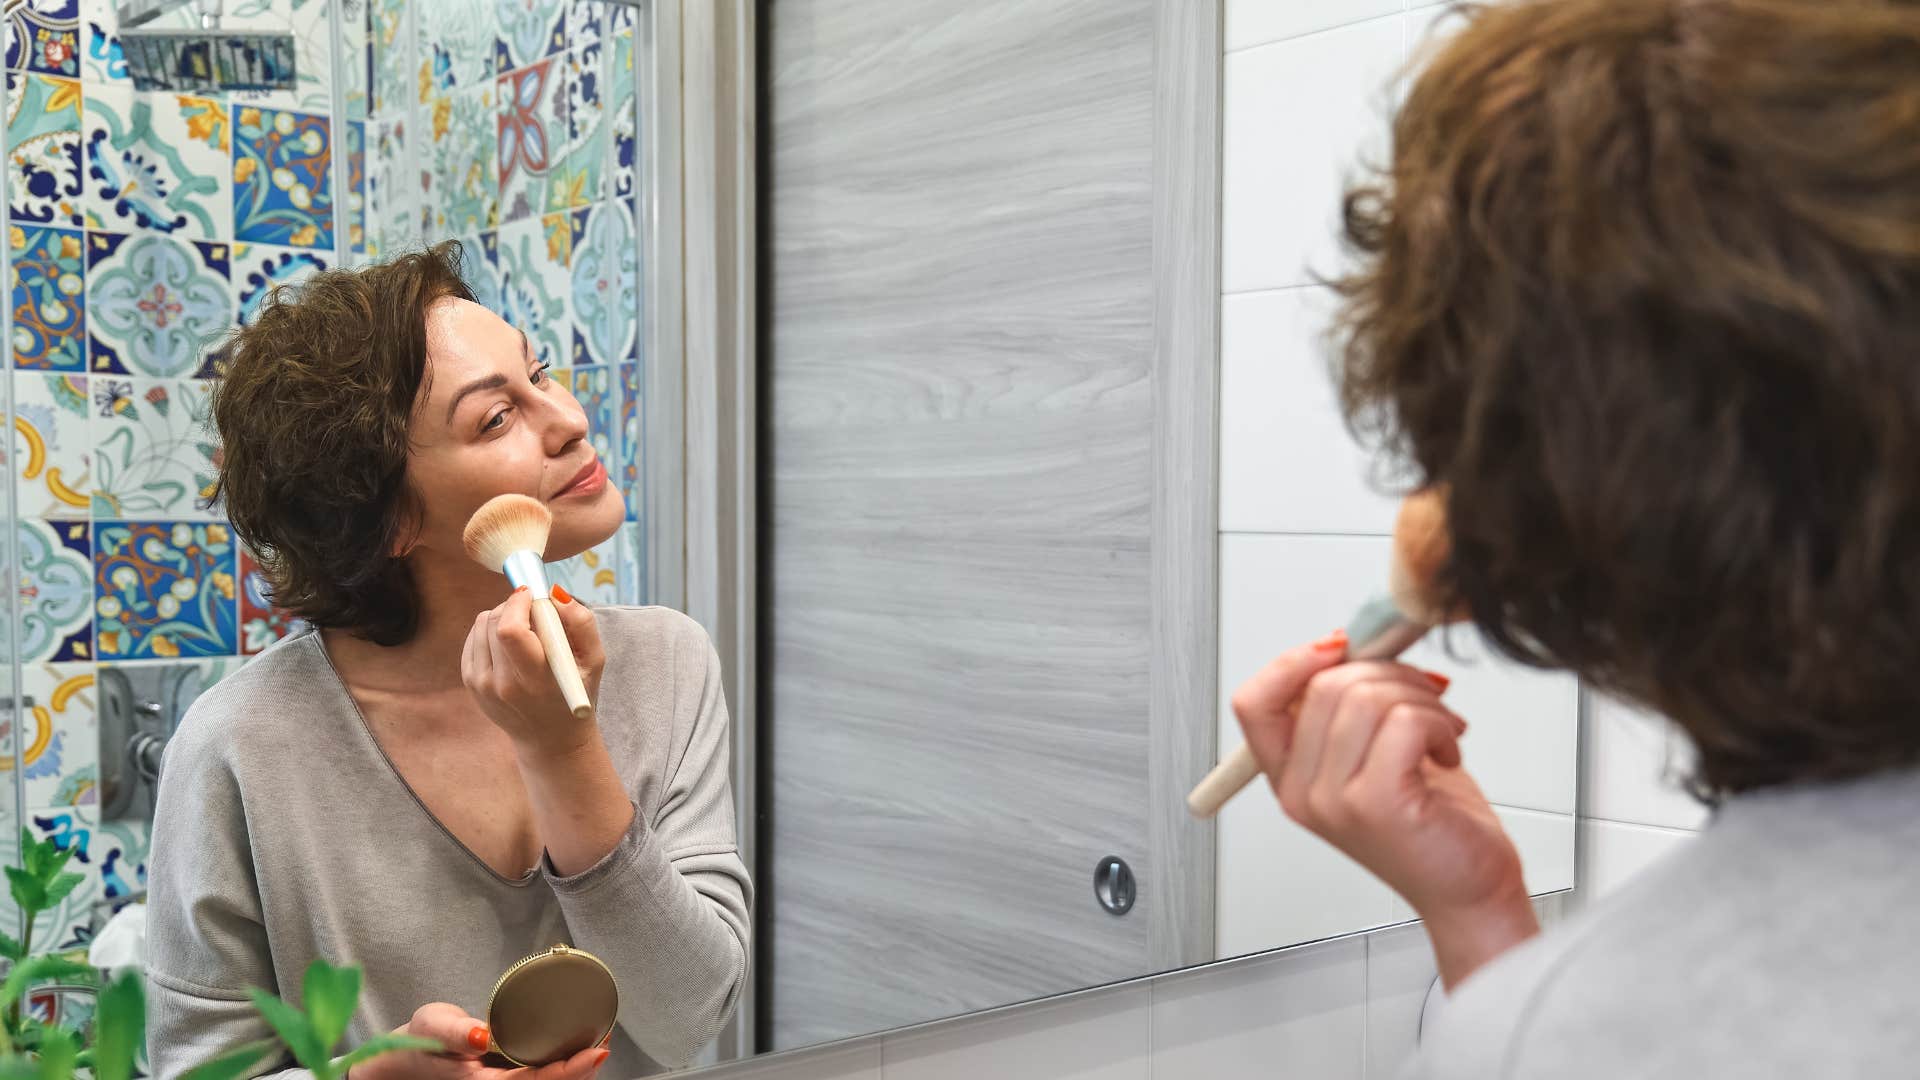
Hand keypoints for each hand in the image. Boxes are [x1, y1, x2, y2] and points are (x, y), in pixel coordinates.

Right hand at [345, 1003, 609, 1079]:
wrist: (397, 1063)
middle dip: (583, 1069)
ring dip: (576, 1068)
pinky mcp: (504, 1077)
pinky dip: (562, 1064)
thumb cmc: (414, 1044)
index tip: (599, 1051)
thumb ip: (453, 1032)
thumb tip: (482, 1035)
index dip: (570, 1070)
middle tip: (607, 1037)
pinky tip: (577, 1045)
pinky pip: (538, 1076)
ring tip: (600, 1039)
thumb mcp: (429, 1028)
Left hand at [462, 586, 606, 759]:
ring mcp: (482, 684)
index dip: (518, 603)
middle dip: (513, 605)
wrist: (550, 738)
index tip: (532, 594)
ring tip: (523, 629)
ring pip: (482, 624)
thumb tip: (554, 594)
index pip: (510, 630)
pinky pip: (473, 637)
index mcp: (536, 679)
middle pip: (495, 622)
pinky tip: (509, 643)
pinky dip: (490, 629)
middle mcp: (503, 683)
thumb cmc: (574, 694)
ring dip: (502, 615)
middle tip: (532, 611)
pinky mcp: (470, 682)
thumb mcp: (594, 661)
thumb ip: (581, 623)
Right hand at [1230, 633, 1537, 986]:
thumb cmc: (1432, 822)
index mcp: (1292, 779)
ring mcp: (1335, 800)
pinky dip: (1439, 722)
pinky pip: (1403, 720)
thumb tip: (1356, 645)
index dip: (1292, 662)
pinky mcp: (1377, 802)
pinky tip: (1448, 751)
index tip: (1339, 648)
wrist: (1470, 890)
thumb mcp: (1374, 755)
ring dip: (1421, 698)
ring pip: (1366, 696)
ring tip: (1441, 729)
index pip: (1253, 703)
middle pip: (1322, 685)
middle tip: (1423, 696)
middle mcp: (1303, 793)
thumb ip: (1351, 707)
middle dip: (1386, 673)